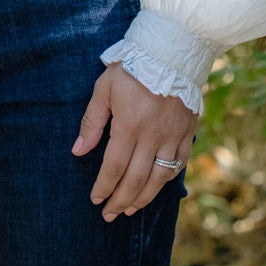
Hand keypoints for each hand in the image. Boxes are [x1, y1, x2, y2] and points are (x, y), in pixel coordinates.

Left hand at [71, 63, 196, 220]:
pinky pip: (179, 163)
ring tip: (130, 209)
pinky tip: (156, 187)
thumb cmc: (131, 67)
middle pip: (136, 178)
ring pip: (159, 177)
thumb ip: (92, 122)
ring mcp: (173, 135)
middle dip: (121, 200)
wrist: (170, 51)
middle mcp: (152, 135)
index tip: (96, 200)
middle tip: (110, 215)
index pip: (114, 166)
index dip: (104, 187)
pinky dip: (167, 179)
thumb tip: (78, 151)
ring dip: (144, 197)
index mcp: (129, 125)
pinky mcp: (188, 132)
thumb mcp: (104, 88)